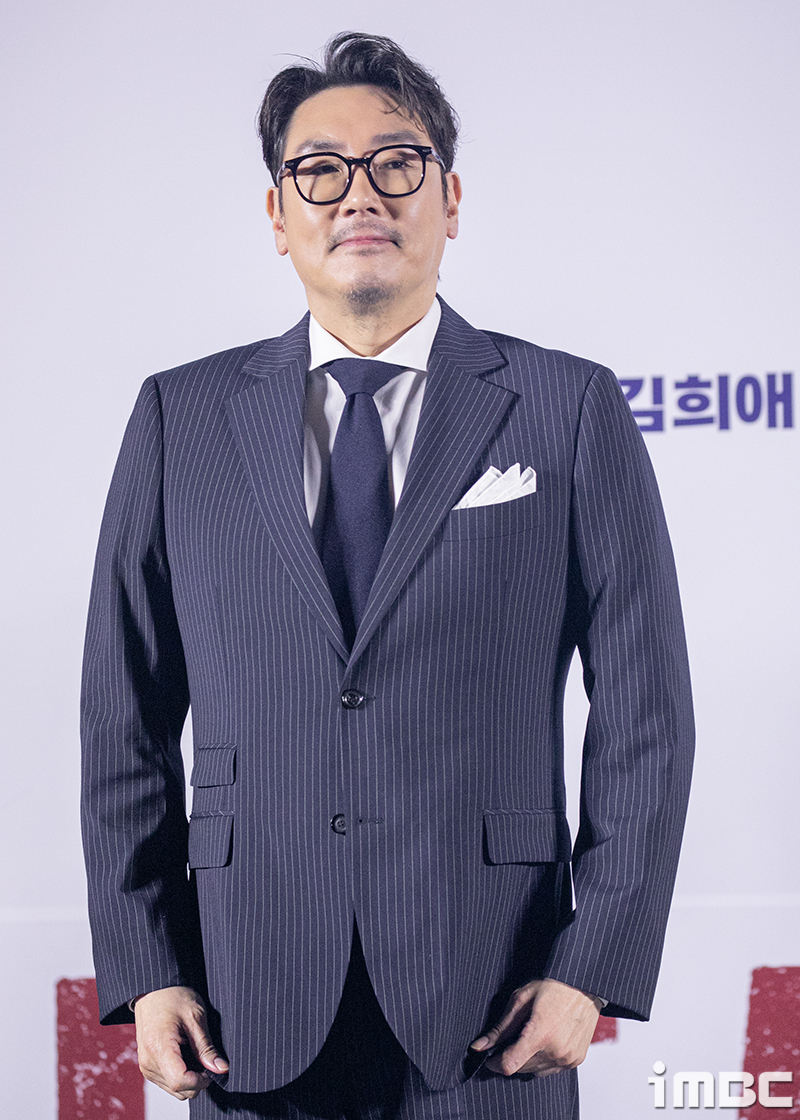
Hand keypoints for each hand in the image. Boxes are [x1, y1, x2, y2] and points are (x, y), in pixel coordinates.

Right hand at [134, 986, 228, 1098]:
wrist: (153, 989)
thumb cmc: (173, 997)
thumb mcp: (195, 1017)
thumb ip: (207, 1047)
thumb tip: (221, 1069)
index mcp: (159, 1047)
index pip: (180, 1080)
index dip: (201, 1080)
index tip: (211, 1068)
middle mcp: (148, 1061)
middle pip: (178, 1089)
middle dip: (197, 1079)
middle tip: (206, 1057)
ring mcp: (146, 1066)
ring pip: (174, 1089)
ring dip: (189, 1078)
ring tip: (194, 1052)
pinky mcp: (147, 1066)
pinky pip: (167, 1082)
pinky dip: (180, 1074)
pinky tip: (185, 1054)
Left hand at [470, 978, 600, 1076]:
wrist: (583, 984)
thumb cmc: (554, 986)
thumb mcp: (521, 999)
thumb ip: (501, 1027)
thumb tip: (480, 1046)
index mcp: (540, 1035)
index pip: (509, 1065)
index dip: (495, 1063)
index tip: (490, 1056)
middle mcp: (556, 1051)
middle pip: (521, 1069)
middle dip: (510, 1057)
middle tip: (510, 1038)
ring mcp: (568, 1058)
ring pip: (536, 1071)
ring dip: (526, 1060)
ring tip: (528, 1036)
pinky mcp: (576, 1060)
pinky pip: (552, 1069)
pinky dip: (542, 1060)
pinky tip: (543, 1041)